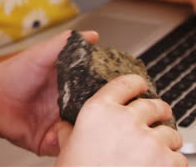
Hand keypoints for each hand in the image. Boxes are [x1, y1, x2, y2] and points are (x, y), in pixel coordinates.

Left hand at [0, 30, 97, 155]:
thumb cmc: (15, 72)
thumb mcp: (43, 52)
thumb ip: (67, 42)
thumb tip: (92, 35)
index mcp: (70, 83)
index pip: (96, 89)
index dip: (105, 90)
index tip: (114, 90)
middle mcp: (68, 104)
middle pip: (92, 112)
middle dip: (97, 115)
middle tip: (100, 112)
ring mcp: (58, 123)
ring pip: (80, 131)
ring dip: (82, 131)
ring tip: (77, 123)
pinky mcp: (48, 141)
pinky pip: (63, 146)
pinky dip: (64, 144)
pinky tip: (58, 134)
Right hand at [55, 74, 187, 166]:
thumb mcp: (67, 148)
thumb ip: (67, 131)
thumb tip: (64, 126)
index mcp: (99, 110)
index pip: (126, 82)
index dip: (138, 84)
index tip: (142, 87)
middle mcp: (125, 119)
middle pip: (153, 105)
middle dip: (159, 111)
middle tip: (159, 117)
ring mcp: (147, 139)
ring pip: (170, 132)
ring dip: (167, 141)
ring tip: (159, 151)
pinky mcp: (165, 161)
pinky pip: (179, 157)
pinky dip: (173, 163)